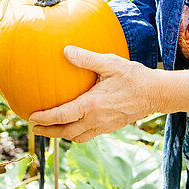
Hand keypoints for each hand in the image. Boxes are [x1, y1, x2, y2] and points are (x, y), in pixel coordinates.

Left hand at [27, 46, 154, 142]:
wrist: (157, 94)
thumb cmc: (134, 76)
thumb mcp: (110, 63)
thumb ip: (87, 58)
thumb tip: (66, 51)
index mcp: (92, 105)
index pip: (62, 116)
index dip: (45, 118)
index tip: (31, 118)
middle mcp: (96, 120)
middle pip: (66, 133)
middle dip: (48, 132)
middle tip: (34, 129)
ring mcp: (104, 126)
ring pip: (77, 137)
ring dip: (61, 136)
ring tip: (50, 130)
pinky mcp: (110, 127)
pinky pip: (88, 135)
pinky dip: (75, 134)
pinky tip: (72, 125)